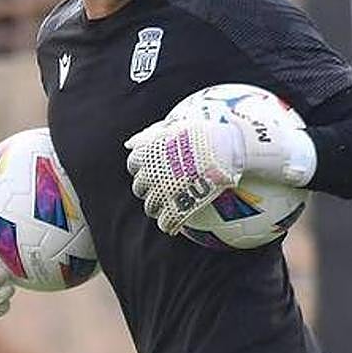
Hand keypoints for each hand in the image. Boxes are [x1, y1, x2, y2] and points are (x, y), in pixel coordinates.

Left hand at [124, 120, 240, 234]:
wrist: (222, 149)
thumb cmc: (203, 134)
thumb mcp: (174, 127)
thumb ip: (150, 135)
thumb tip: (129, 144)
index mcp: (147, 154)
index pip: (134, 164)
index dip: (142, 168)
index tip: (152, 168)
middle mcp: (149, 174)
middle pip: (140, 187)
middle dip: (148, 189)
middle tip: (161, 189)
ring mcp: (161, 192)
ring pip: (150, 206)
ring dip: (156, 207)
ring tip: (167, 207)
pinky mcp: (175, 207)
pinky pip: (165, 221)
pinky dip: (168, 224)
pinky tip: (174, 225)